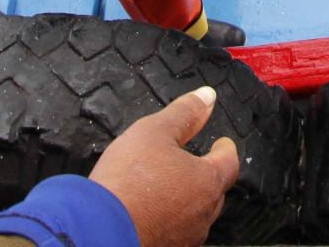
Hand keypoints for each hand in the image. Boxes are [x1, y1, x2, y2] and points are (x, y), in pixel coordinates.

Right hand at [90, 87, 239, 246]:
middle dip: (208, 175)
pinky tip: (154, 212)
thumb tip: (207, 95)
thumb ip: (184, 114)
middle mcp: (203, 213)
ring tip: (172, 189)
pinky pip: (177, 231)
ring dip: (189, 200)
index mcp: (206, 181)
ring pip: (197, 215)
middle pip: (215, 191)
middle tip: (195, 164)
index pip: (229, 162)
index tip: (222, 143)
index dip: (225, 150)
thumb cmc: (128, 179)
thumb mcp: (154, 132)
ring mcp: (185, 237)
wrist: (99, 230)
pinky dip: (171, 219)